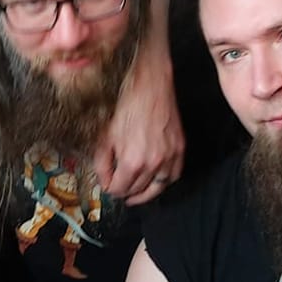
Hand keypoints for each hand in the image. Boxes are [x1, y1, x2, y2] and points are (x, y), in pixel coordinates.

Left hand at [95, 52, 183, 205]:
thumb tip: (104, 180)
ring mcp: (169, 157)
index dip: (110, 189)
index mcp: (132, 161)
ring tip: (135, 194)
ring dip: (144, 193)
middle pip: (136, 190)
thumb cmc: (126, 107)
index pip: (119, 189)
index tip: (107, 185)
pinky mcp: (180, 149)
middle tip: (118, 187)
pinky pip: (174, 176)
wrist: (149, 87)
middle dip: (124, 191)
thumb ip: (102, 164)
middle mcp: (153, 163)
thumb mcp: (105, 136)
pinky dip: (164, 182)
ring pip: (157, 188)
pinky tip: (155, 182)